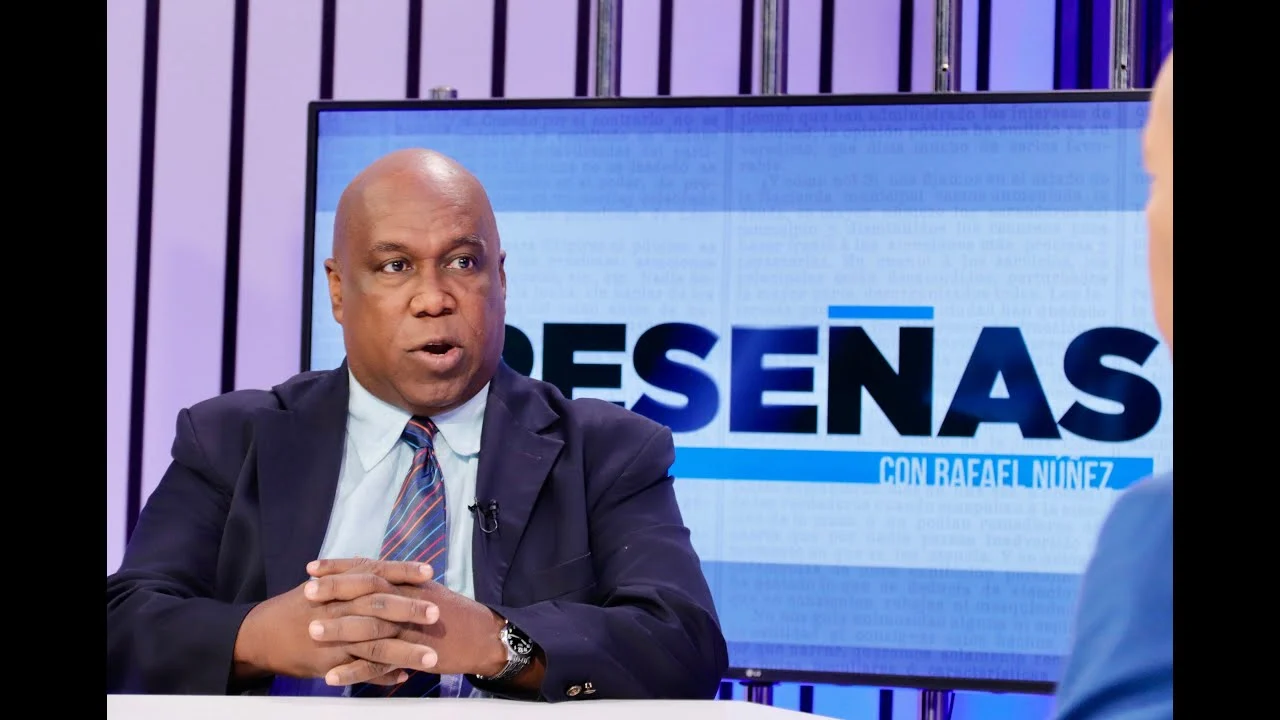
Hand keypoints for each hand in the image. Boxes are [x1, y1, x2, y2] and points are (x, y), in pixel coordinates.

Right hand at [233, 559, 440, 685]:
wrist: (259, 635)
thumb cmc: (295, 608)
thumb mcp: (321, 585)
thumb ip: (350, 578)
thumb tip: (376, 567)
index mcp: (338, 587)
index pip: (375, 574)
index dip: (403, 571)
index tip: (430, 571)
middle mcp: (338, 609)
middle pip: (378, 606)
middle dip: (409, 610)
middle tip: (436, 613)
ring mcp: (334, 638)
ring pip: (374, 644)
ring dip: (405, 651)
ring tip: (432, 657)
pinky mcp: (329, 663)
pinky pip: (360, 670)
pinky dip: (382, 674)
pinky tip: (403, 677)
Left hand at [307, 557, 508, 684]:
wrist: (481, 636)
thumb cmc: (450, 613)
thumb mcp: (423, 590)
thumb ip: (395, 583)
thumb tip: (367, 572)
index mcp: (406, 583)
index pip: (368, 569)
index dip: (339, 568)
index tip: (312, 567)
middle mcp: (407, 600)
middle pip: (366, 591)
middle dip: (335, 591)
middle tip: (306, 592)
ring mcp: (410, 627)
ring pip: (370, 626)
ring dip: (340, 629)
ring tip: (312, 632)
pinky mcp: (413, 653)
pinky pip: (379, 664)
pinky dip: (355, 671)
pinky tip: (333, 677)